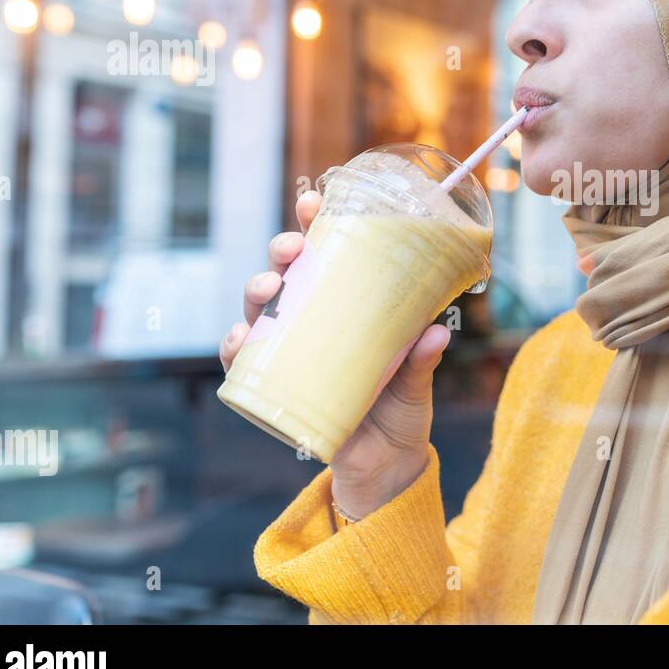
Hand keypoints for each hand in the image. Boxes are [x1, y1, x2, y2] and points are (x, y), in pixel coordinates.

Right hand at [219, 190, 445, 518]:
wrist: (386, 467)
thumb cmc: (401, 412)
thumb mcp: (416, 383)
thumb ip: (422, 360)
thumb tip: (435, 331)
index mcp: (349, 308)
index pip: (329, 256)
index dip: (315, 224)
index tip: (314, 201)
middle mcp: (315, 322)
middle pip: (288, 274)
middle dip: (282, 252)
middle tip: (293, 246)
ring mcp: (292, 352)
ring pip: (260, 310)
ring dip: (257, 291)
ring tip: (269, 288)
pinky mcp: (274, 387)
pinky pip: (242, 362)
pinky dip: (233, 347)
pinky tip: (237, 340)